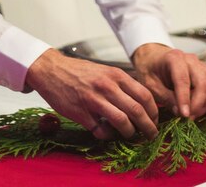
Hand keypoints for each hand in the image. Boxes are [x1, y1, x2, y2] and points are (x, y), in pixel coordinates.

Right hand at [26, 48, 158, 139]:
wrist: (51, 70)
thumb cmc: (78, 71)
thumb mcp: (104, 71)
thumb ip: (121, 84)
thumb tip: (141, 102)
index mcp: (115, 75)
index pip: (145, 96)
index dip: (154, 112)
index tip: (155, 120)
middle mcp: (107, 87)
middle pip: (137, 111)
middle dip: (148, 127)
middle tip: (151, 135)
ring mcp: (93, 101)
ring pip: (122, 122)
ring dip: (130, 133)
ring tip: (130, 135)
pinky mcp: (81, 114)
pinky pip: (101, 130)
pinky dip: (108, 135)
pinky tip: (107, 132)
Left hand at [132, 43, 205, 118]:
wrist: (153, 58)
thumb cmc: (150, 70)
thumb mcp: (150, 85)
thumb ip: (165, 97)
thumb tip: (180, 112)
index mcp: (174, 58)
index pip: (183, 80)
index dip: (185, 100)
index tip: (184, 115)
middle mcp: (191, 59)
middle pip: (203, 83)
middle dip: (198, 104)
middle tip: (188, 118)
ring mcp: (202, 64)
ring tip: (196, 112)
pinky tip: (204, 105)